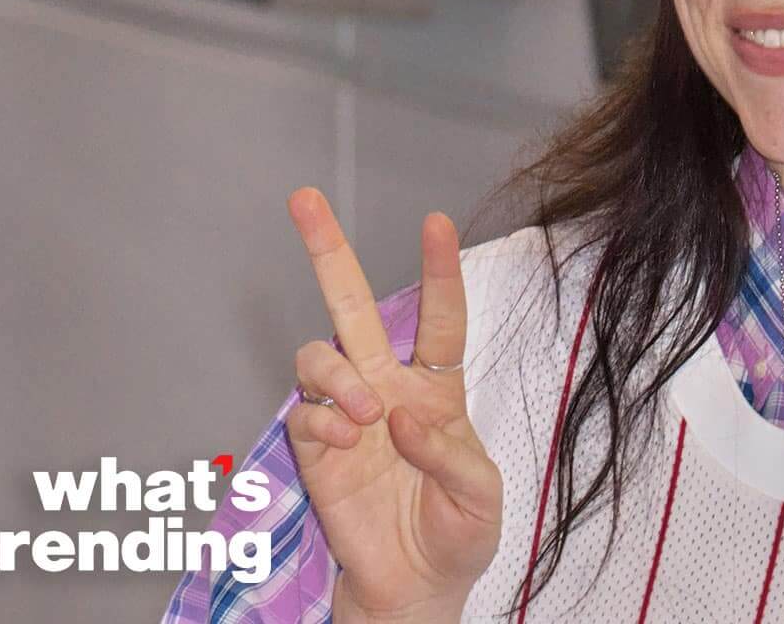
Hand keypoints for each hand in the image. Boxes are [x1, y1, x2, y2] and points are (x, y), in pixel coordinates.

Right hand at [284, 188, 503, 622]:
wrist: (415, 588)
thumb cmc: (457, 533)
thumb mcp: (480, 495)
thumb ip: (448, 454)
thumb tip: (399, 417)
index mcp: (438, 388)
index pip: (440, 317)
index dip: (439, 270)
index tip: (435, 221)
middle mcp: (387, 388)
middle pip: (354, 305)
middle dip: (328, 251)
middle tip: (304, 199)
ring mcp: (347, 415)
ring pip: (319, 353)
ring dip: (337, 372)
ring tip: (364, 412)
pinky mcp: (315, 450)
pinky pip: (303, 413)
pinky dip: (321, 419)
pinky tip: (345, 439)